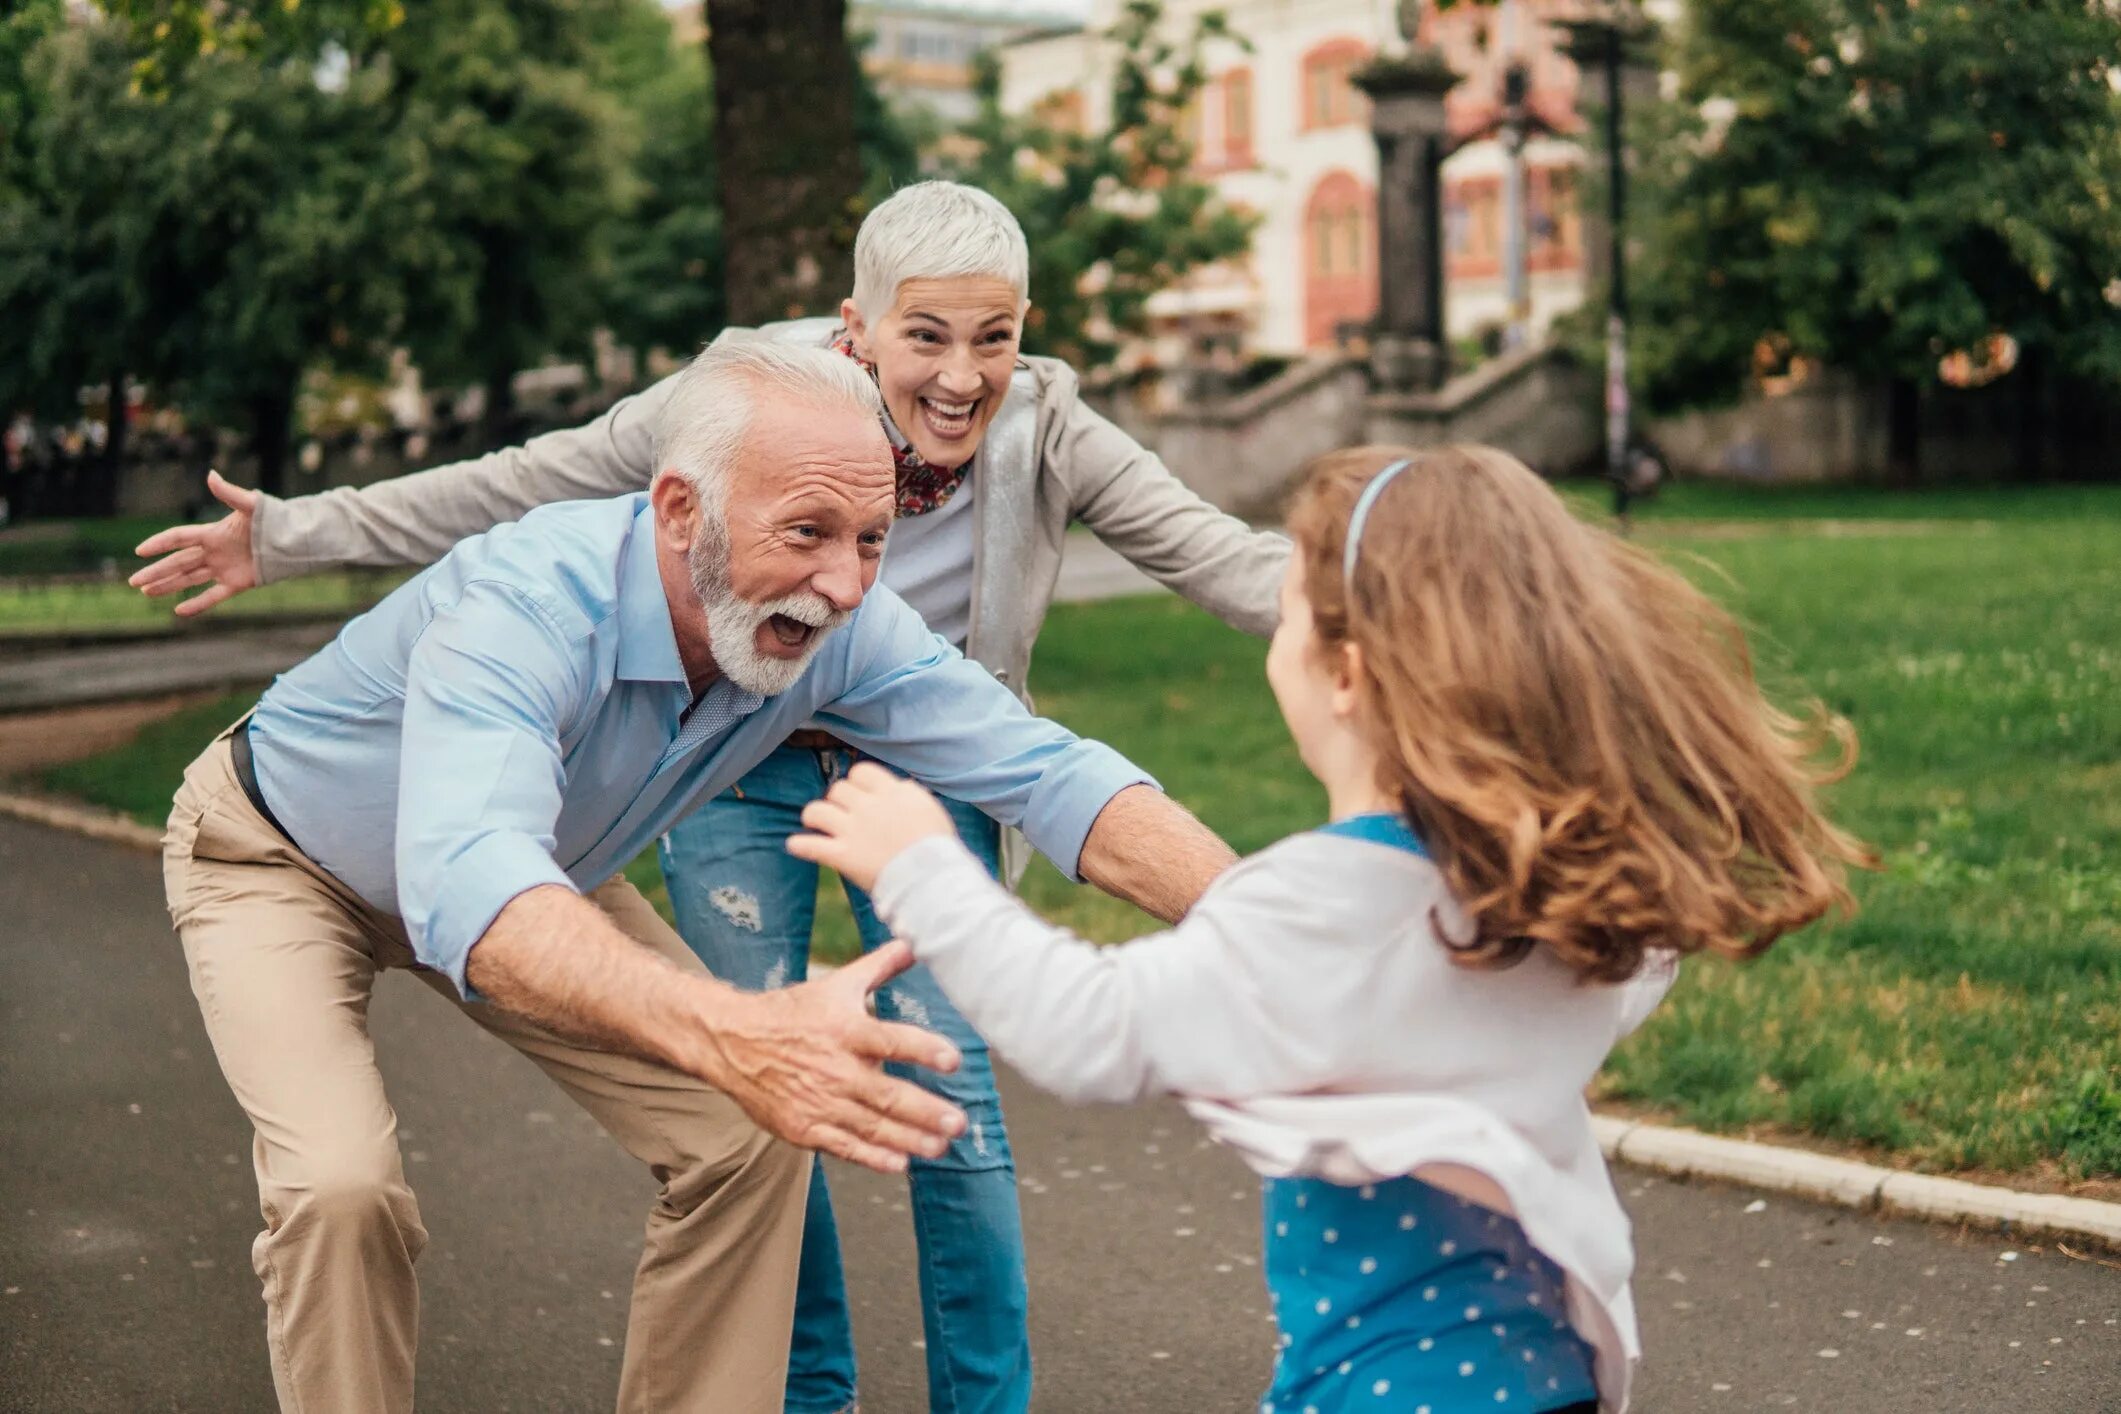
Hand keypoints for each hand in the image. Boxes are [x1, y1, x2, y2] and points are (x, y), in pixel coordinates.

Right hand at [129, 470, 260, 615]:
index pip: (179, 538)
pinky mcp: (238, 583)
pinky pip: (214, 596)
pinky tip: (179, 611)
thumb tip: (210, 475)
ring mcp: (224, 568)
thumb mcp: (251, 505)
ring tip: (146, 592)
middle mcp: (214, 552)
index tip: (140, 550)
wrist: (296, 539)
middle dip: (156, 572)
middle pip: (178, 562)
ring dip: (168, 585)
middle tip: (134, 581)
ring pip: (190, 579)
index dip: (160, 543)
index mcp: (213, 533)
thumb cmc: (274, 518)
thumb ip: (229, 493)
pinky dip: (197, 603)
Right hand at [700, 942, 965, 1173]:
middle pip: (887, 1093)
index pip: (891, 1040)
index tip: (954, 1060)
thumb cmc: (792, 1012)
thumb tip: (915, 942)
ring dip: (909, 1139)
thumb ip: (879, 967)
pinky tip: (899, 1163)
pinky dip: (872, 1157)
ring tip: (941, 1146)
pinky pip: (844, 1146)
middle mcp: (835, 1068)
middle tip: (958, 1122)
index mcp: (846, 1030)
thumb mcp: (836, 984)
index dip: (924, 1050)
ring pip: (871, 1126)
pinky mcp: (804, 1127)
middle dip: (926, 1111)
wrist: (733, 1042)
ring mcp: (819, 1102)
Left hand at [787, 761, 956, 892]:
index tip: (860, 794)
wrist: (932, 877)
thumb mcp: (930, 809)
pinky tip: (794, 846)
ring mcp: (853, 831)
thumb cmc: (938, 847)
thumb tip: (898, 786)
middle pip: (838, 789)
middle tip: (841, 814)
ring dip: (813, 817)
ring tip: (815, 824)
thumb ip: (909, 795)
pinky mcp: (842, 856)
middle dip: (837, 800)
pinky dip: (799, 846)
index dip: (857, 782)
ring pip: (816, 811)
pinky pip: (810, 846)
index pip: (861, 772)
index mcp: (891, 792)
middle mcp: (868, 806)